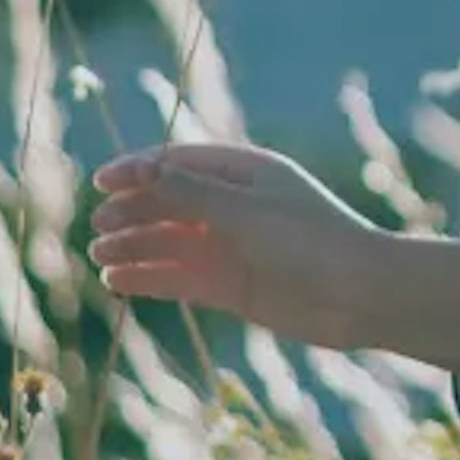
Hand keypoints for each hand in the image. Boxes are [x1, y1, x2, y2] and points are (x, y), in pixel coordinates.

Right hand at [87, 141, 404, 351]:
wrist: (361, 296)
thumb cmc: (311, 241)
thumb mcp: (247, 212)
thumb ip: (194, 194)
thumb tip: (144, 171)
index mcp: (246, 173)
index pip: (179, 163)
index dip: (138, 170)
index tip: (101, 182)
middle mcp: (235, 206)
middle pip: (170, 202)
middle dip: (132, 210)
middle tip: (99, 224)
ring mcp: (232, 247)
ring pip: (170, 242)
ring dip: (134, 245)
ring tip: (99, 253)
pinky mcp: (231, 286)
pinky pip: (179, 277)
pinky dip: (147, 277)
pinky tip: (116, 280)